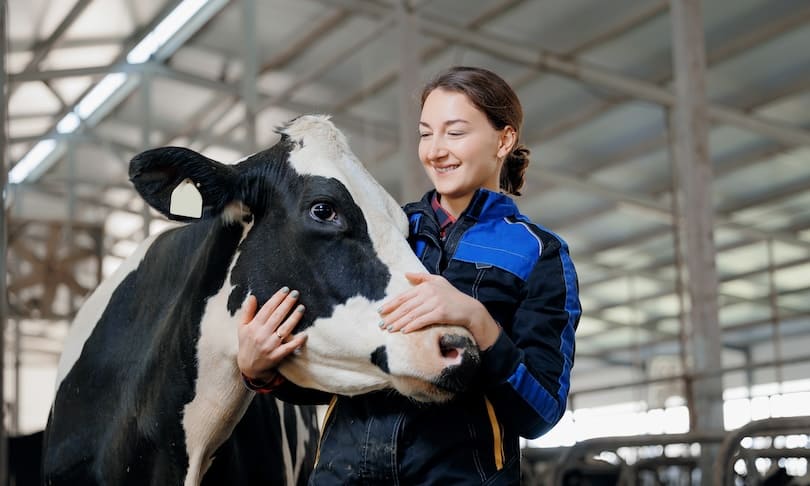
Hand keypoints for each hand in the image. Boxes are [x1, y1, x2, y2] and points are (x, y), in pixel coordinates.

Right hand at [237, 287, 307, 382]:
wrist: (249, 367)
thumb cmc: (247, 344)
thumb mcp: (242, 328)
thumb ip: (247, 312)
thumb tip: (252, 296)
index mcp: (254, 327)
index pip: (267, 309)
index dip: (276, 298)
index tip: (285, 290)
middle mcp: (262, 335)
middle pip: (277, 316)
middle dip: (287, 304)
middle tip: (296, 293)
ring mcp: (270, 346)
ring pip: (284, 329)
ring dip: (294, 318)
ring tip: (302, 307)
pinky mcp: (277, 356)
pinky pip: (289, 347)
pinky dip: (297, 341)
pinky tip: (305, 333)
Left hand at [378, 273, 499, 348]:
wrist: (470, 309)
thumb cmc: (453, 296)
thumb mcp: (438, 281)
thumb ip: (422, 277)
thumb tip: (406, 274)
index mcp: (426, 286)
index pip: (404, 296)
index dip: (391, 304)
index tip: (380, 312)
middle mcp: (429, 292)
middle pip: (406, 306)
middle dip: (392, 316)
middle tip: (381, 325)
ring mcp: (435, 302)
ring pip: (412, 314)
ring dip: (399, 323)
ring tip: (389, 329)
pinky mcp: (441, 313)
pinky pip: (423, 320)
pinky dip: (412, 326)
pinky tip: (404, 331)